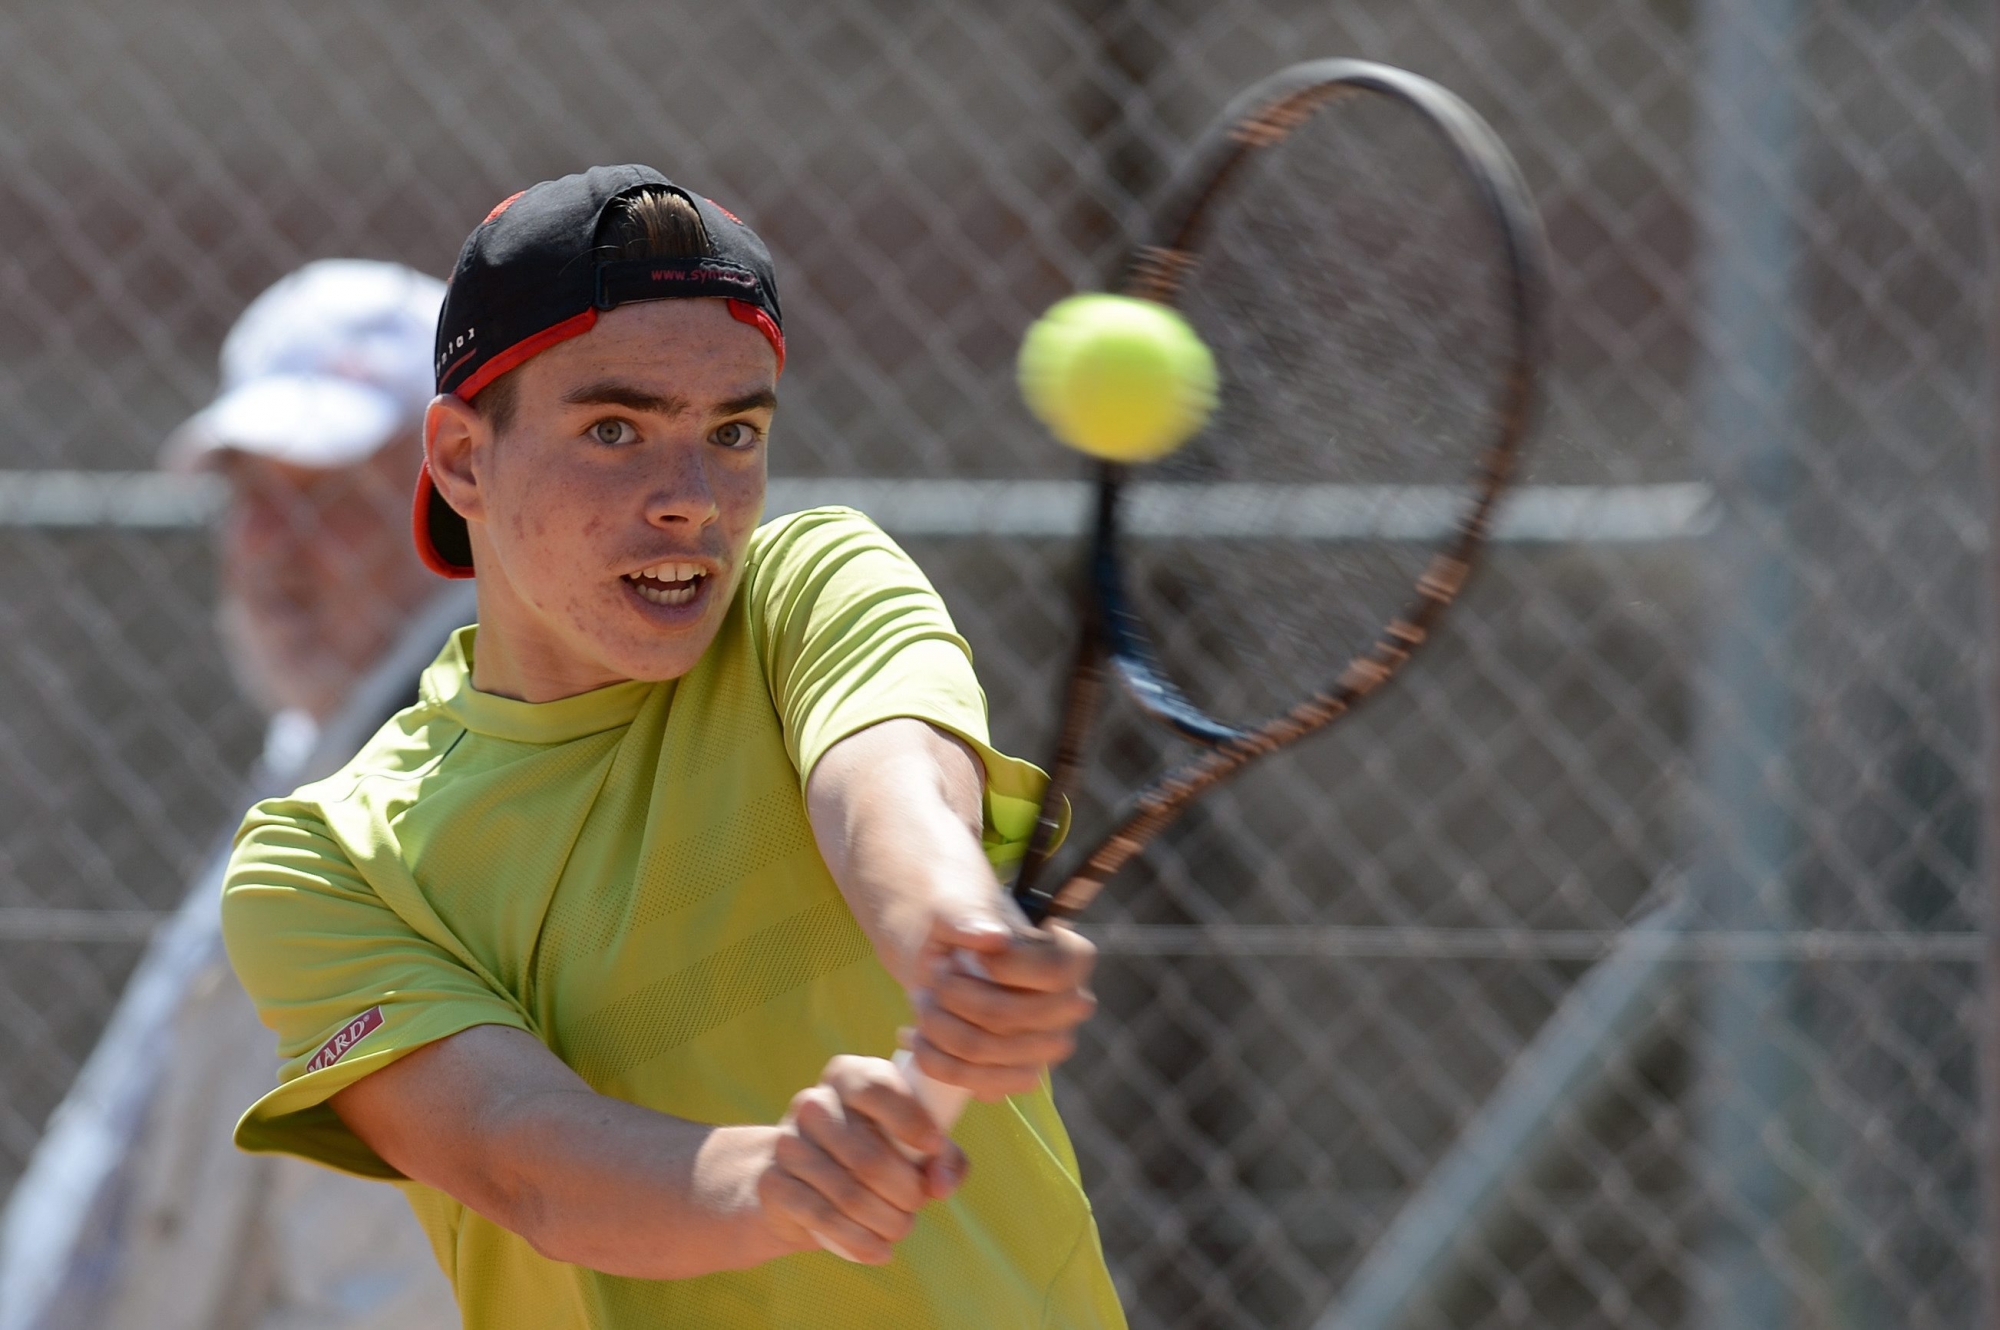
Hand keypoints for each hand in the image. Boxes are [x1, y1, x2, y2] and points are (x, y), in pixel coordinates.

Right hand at [757, 1055, 968, 1263]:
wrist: (800, 1181)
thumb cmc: (872, 1152)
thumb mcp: (912, 1145)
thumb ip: (943, 1157)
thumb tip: (941, 1184)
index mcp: (849, 1077)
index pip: (878, 1089)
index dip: (911, 1119)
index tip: (934, 1146)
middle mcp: (814, 1103)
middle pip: (870, 1156)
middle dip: (906, 1192)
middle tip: (918, 1204)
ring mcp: (789, 1143)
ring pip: (850, 1194)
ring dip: (887, 1222)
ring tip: (901, 1228)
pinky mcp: (775, 1183)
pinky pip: (824, 1217)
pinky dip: (860, 1241)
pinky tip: (880, 1251)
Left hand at [907, 910, 1097, 1100]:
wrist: (945, 955)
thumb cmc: (960, 923)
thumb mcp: (957, 905)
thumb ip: (969, 915)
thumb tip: (993, 937)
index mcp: (1073, 958)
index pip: (1052, 972)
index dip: (1001, 967)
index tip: (963, 952)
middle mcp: (1071, 1006)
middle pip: (1008, 1017)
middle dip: (954, 997)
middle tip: (931, 975)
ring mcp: (1048, 1046)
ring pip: (985, 1052)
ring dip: (938, 1028)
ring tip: (920, 1002)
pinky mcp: (1019, 1075)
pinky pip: (979, 1083)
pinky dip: (936, 1061)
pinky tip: (917, 1037)